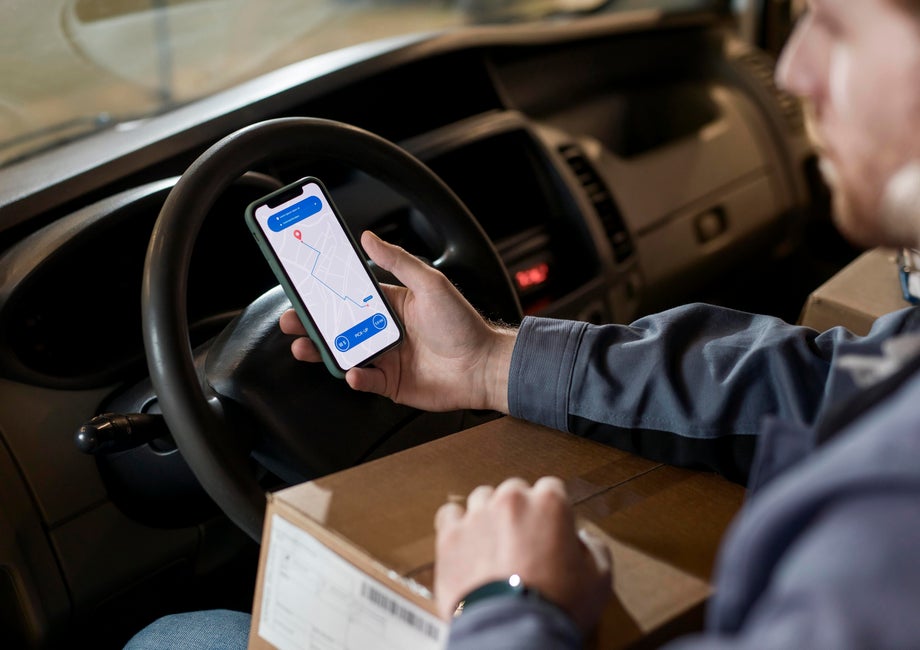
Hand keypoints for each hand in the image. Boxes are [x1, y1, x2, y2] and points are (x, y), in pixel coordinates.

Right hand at [279, 231, 516, 412]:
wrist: (484, 366)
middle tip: (289, 320)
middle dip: (311, 324)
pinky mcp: (391, 384)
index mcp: (390, 304)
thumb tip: (368, 237)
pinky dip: (355, 377)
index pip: (349, 296)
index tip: (301, 286)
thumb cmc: (462, 323)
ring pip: (344, 353)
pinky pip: (365, 380)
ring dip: (321, 351)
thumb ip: (398, 261)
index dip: (325, 292)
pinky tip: (352, 371)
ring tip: (302, 347)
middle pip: (338, 326)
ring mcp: (385, 358)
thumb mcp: (429, 284)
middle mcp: (383, 330)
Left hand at [433, 477, 612, 633]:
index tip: (549, 530)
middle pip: (514, 491)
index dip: (551, 511)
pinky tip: (467, 544)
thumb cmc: (555, 607)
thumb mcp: (599, 578)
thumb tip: (583, 541)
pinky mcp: (451, 535)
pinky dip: (458, 526)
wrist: (513, 632)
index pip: (551, 489)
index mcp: (550, 503)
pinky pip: (450, 516)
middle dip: (518, 513)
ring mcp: (478, 515)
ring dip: (488, 517)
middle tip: (522, 543)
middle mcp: (512, 500)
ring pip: (482, 500)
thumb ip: (594, 548)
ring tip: (494, 546)